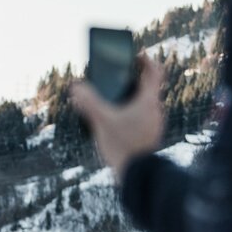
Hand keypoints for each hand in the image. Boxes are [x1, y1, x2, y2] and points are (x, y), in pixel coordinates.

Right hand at [70, 54, 166, 180]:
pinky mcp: (149, 136)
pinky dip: (130, 114)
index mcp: (148, 101)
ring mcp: (154, 124)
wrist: (137, 176)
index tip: (136, 55)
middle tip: (116, 78)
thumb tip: (75, 87)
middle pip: (147, 87)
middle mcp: (155, 110)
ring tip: (112, 102)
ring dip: (130, 98)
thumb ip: (88, 102)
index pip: (155, 71)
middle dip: (131, 81)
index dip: (145, 60)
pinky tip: (115, 123)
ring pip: (143, 104)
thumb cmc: (123, 146)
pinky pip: (141, 118)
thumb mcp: (102, 121)